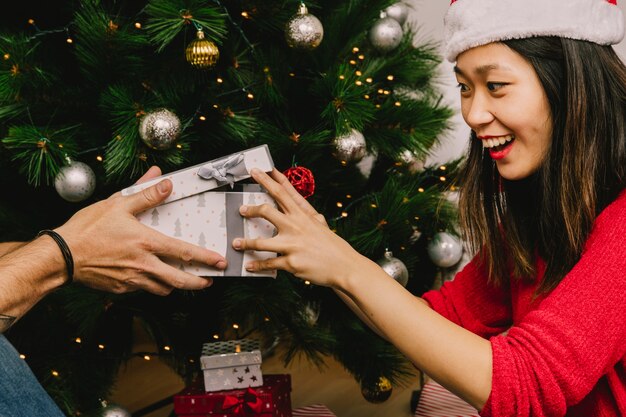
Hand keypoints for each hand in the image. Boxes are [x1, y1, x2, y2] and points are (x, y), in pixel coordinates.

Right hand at [56, 166, 226, 294]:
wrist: (61, 256)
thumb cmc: (87, 229)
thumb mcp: (118, 204)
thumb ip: (145, 194)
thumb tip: (165, 181)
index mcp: (146, 243)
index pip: (185, 253)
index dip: (206, 259)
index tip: (220, 262)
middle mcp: (144, 265)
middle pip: (180, 281)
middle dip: (199, 282)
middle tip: (209, 280)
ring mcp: (132, 280)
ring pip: (163, 289)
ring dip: (175, 285)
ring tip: (181, 278)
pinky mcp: (121, 289)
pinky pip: (143, 290)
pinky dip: (151, 285)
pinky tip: (150, 276)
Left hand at [232, 168, 366, 287]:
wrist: (345, 266)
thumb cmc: (333, 246)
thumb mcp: (321, 224)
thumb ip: (310, 216)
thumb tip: (306, 211)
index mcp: (302, 215)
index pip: (283, 192)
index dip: (268, 179)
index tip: (256, 170)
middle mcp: (296, 226)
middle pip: (267, 211)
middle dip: (251, 209)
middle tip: (241, 209)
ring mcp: (292, 245)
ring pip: (261, 241)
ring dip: (246, 243)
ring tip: (236, 243)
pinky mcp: (291, 262)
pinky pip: (268, 263)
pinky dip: (257, 265)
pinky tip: (250, 266)